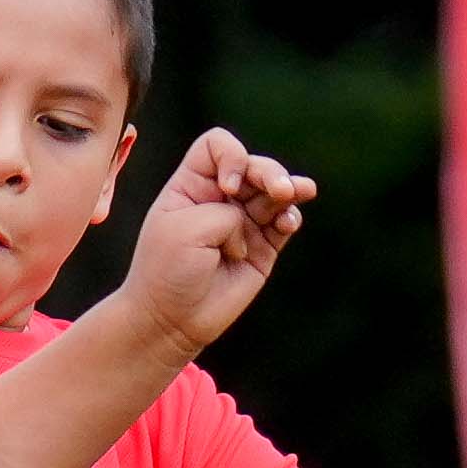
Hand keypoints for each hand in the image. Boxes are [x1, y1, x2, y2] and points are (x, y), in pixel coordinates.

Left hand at [112, 127, 314, 358]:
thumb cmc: (167, 271)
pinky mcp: (262, 247)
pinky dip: (290, 217)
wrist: (171, 320)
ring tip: (298, 191)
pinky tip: (288, 223)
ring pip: (274, 192)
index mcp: (191, 185)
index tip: (228, 186)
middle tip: (278, 189)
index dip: (231, 156)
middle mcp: (219, 198)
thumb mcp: (187, 228)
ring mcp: (242, 222)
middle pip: (253, 166)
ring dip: (288, 187)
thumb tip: (263, 219)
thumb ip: (228, 213)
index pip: (217, 147)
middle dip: (269, 172)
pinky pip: (284, 222)